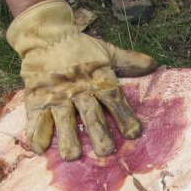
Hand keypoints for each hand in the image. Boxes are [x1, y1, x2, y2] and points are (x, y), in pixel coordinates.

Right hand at [6, 0, 156, 159]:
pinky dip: (37, 134)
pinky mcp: (36, 99)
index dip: (125, 116)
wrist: (45, 35)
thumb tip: (154, 64)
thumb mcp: (106, 52)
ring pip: (63, 119)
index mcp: (98, 79)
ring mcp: (56, 95)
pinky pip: (36, 118)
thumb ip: (129, 61)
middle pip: (91, 113)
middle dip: (98, 133)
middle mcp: (79, 89)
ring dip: (67, 138)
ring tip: (72, 155)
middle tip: (106, 151)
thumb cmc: (80, 48)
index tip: (134, 133)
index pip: (114, 98)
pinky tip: (40, 149)